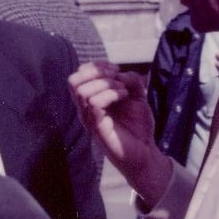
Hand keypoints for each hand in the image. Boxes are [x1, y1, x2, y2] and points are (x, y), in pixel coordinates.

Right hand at [68, 60, 172, 204]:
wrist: (145, 152)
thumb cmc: (137, 126)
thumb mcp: (137, 97)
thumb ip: (130, 80)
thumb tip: (120, 73)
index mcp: (91, 100)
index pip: (79, 75)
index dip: (96, 66)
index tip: (116, 69)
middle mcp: (86, 109)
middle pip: (73, 81)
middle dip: (96, 72)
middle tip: (117, 79)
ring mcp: (89, 119)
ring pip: (82, 91)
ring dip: (106, 84)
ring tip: (123, 91)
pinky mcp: (97, 129)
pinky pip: (93, 105)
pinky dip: (110, 95)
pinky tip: (124, 98)